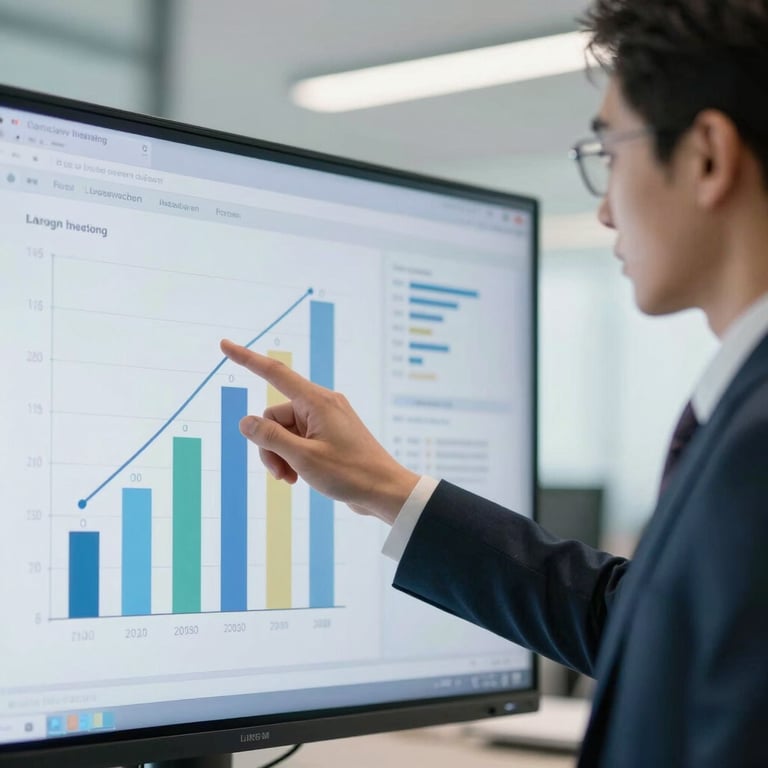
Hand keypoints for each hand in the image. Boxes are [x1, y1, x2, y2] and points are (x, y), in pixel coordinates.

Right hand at [220, 339, 419, 523]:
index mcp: (317, 401)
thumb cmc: (350, 473)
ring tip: (292, 479)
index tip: (224, 346)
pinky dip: (294, 457)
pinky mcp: (329, 436)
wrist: (385, 491)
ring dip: (281, 456)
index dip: (246, 359)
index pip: (274, 373)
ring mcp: (326, 421)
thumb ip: (270, 437)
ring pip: (285, 432)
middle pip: (275, 416)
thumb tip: (245, 422)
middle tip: (281, 473)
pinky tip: (300, 478)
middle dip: (270, 445)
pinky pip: (299, 440)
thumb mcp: (303, 457)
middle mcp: (321, 405)